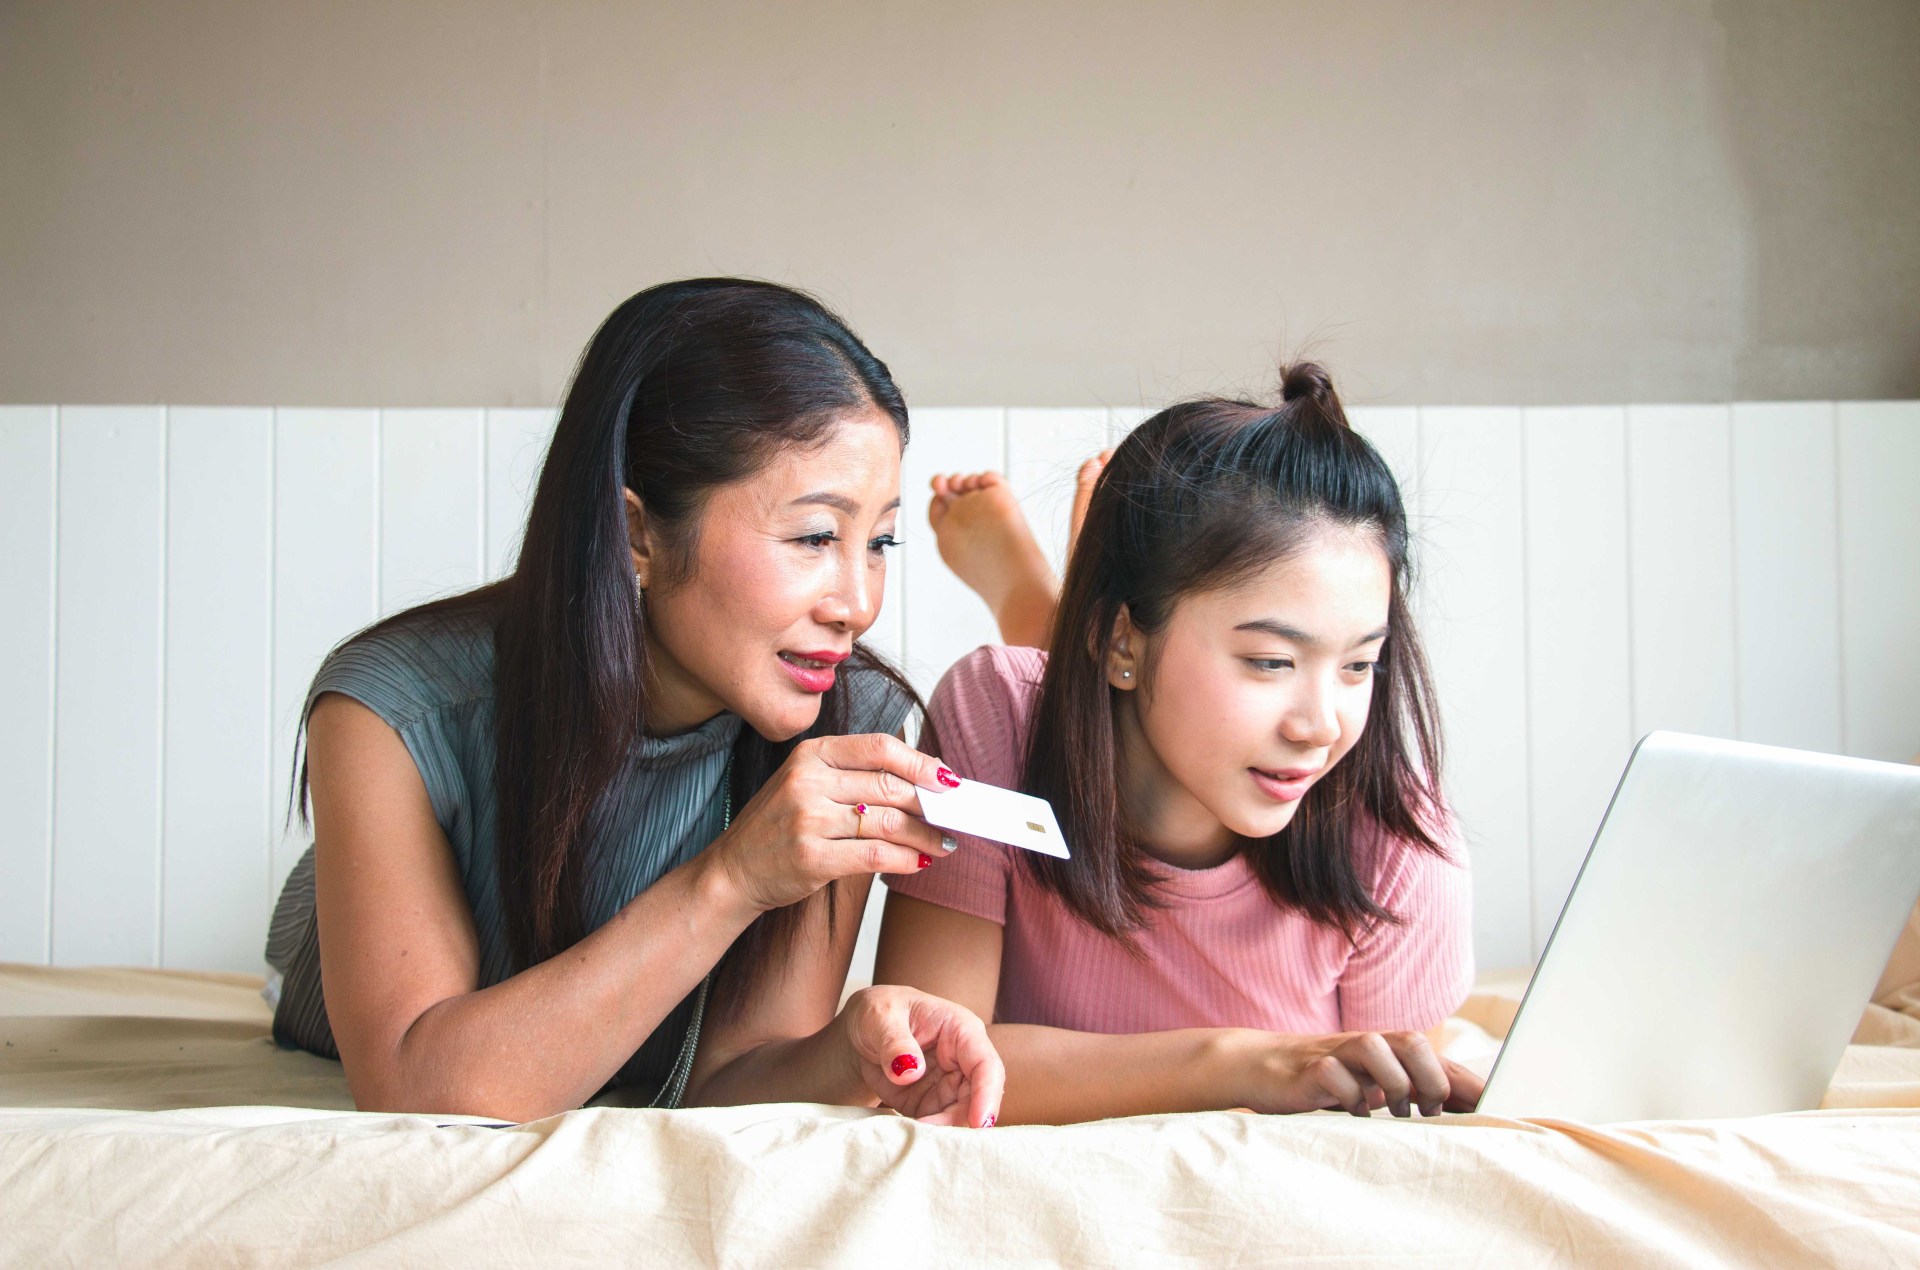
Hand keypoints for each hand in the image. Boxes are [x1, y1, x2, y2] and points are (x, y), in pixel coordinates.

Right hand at [708, 734, 957, 912]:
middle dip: (929, 805)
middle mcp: (808, 781)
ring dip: (925, 836)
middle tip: (952, 818)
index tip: (947, 780)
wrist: (732, 871)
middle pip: (888, 786)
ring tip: (943, 844)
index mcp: (811, 754)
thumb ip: (854, 776)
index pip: (879, 748)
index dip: (920, 763)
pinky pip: (875, 856)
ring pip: (888, 822)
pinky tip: (918, 863)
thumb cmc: (778, 828)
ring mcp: (808, 819)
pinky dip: (905, 860)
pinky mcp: (812, 857)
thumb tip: (924, 780)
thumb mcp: (806, 784)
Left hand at [837, 985, 1004, 1127]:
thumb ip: (894, 1041)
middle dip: (959, 1121)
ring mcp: (947, 1084)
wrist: (861, 1030)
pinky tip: (904, 1133)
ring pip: (958, 1116)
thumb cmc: (878, 1012)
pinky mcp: (929, 1103)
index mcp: (961, 1031)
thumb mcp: (879, 1017)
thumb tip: (910, 1070)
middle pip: (976, 1098)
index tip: (979, 1122)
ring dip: (940, 1131)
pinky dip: (923, 1134)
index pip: (985, 1065)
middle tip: (931, 1137)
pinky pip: (935, 1125)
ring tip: (913, 1135)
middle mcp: (961, 1060)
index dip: (987, 1094)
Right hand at [1231, 1030, 1483, 1117]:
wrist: (1262, 1066)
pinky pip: (1334, 1074)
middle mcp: (1366, 1045)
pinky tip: (1351, 1112)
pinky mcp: (1309, 1068)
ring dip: (1392, 1084)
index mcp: (1387, 1049)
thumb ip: (1410, 1092)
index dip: (1467, 1084)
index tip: (1496, 1111)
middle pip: (1412, 1041)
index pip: (1436, 1059)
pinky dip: (1348, 1097)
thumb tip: (1463, 1114)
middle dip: (1431, 1079)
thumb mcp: (1371, 1086)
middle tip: (1428, 1112)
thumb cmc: (1326, 1080)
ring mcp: (1337, 1053)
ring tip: (1395, 1113)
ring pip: (1375, 1046)